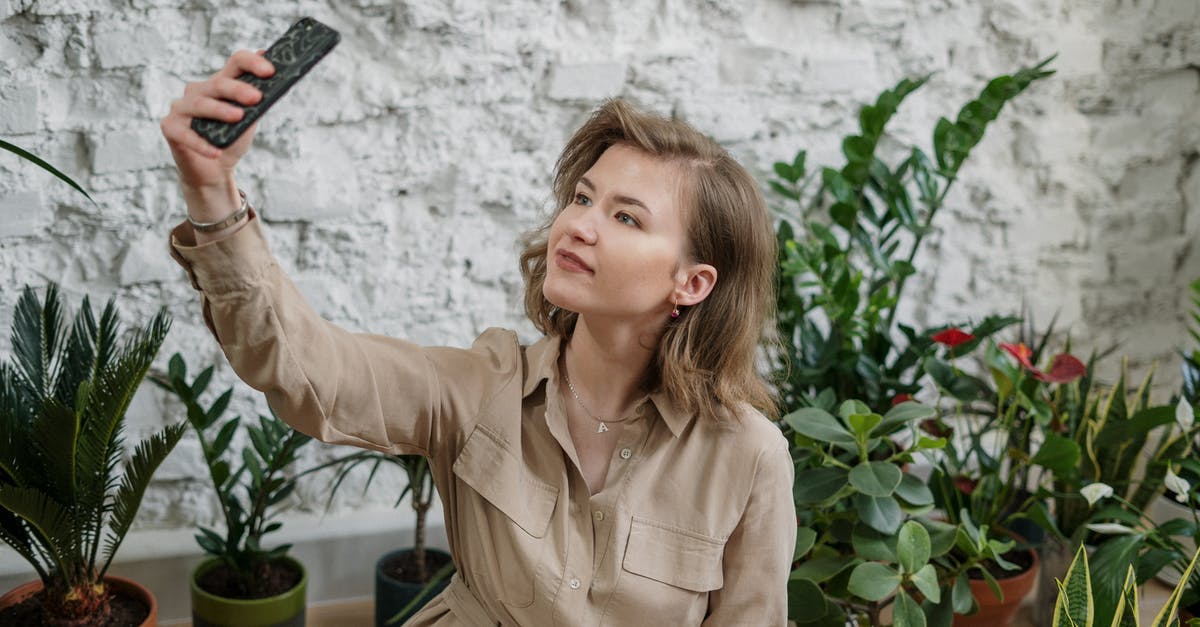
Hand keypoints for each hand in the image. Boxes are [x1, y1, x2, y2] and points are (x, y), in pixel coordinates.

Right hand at [160, 50, 274, 217]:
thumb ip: (257, 102)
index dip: (252, 63)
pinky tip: (217, 152)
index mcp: (220, 84)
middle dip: (238, 89)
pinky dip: (202, 144)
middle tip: (256, 97)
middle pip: (218, 84)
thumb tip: (275, 80)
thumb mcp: (249, 120)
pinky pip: (185, 134)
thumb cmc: (232, 140)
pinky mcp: (170, 127)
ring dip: (220, 110)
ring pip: (199, 104)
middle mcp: (198, 91)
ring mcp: (181, 108)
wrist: (215, 171)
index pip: (235, 63)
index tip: (270, 71)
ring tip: (238, 117)